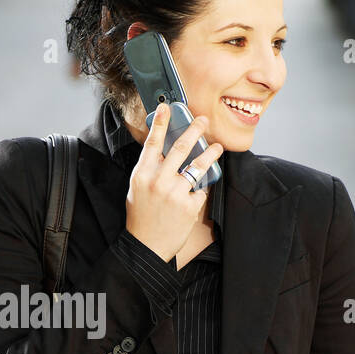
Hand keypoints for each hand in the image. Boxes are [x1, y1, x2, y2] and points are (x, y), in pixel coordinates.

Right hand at [123, 102, 223, 262]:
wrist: (147, 246)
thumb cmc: (141, 216)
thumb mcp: (137, 189)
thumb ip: (149, 170)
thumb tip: (164, 151)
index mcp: (142, 174)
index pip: (153, 143)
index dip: (160, 123)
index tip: (167, 107)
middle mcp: (158, 181)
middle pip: (181, 147)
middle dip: (195, 130)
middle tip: (204, 120)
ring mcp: (175, 193)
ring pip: (198, 165)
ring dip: (210, 153)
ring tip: (217, 147)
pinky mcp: (189, 206)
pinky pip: (200, 190)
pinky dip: (199, 190)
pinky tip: (196, 193)